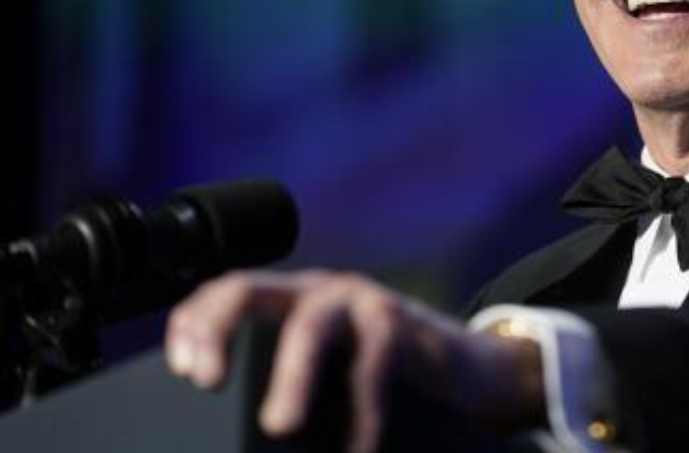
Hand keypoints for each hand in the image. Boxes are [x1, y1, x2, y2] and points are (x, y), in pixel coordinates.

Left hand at [165, 270, 544, 452]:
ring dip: (290, 378)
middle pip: (248, 289)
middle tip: (204, 381)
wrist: (470, 366)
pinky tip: (358, 449)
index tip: (181, 370)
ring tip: (279, 426)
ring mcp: (360, 301)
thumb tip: (250, 439)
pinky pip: (373, 366)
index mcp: (288, 301)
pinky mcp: (400, 323)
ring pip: (310, 327)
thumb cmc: (387, 377)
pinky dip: (363, 413)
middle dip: (217, 329)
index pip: (224, 293)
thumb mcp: (327, 372)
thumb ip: (286, 383)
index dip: (192, 322)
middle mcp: (317, 291)